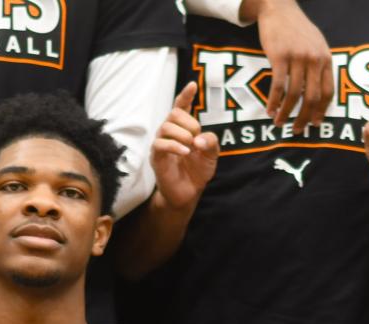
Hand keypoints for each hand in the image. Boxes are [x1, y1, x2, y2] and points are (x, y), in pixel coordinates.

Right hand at [151, 82, 219, 210]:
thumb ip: (211, 142)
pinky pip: (160, 144)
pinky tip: (185, 152)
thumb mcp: (212, 155)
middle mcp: (170, 132)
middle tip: (197, 139)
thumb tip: (199, 139)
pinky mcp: (156, 156)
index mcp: (183, 128)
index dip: (186, 95)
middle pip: (174, 113)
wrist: (189, 192)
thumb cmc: (197, 171)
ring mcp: (161, 143)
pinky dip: (174, 146)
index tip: (193, 85)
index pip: (181, 106)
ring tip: (191, 148)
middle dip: (189, 123)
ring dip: (183, 135)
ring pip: (166, 126)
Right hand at [249, 0, 333, 132]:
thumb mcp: (316, 45)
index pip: (328, 92)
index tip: (315, 124)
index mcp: (325, 59)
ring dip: (286, 113)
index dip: (321, 111)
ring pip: (294, 95)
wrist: (279, 7)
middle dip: (304, 118)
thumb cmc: (296, 29)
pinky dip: (273, 101)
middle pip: (312, 98)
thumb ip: (319, 66)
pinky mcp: (280, 56)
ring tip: (279, 123)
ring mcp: (297, 57)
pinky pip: (278, 86)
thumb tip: (318, 93)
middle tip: (297, 130)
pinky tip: (270, 110)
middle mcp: (314, 59)